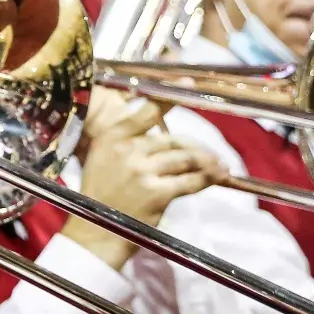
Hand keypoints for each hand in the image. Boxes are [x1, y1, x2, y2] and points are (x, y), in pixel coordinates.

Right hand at [65, 90, 218, 268]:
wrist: (95, 232)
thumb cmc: (99, 193)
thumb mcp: (101, 157)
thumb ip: (126, 140)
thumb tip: (156, 126)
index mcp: (111, 137)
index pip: (146, 110)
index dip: (169, 96)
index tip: (188, 81)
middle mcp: (127, 150)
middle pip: (173, 139)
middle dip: (195, 147)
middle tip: (208, 154)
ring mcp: (142, 171)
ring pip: (186, 159)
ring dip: (207, 162)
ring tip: (218, 166)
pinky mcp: (157, 193)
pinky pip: (191, 181)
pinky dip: (208, 178)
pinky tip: (218, 177)